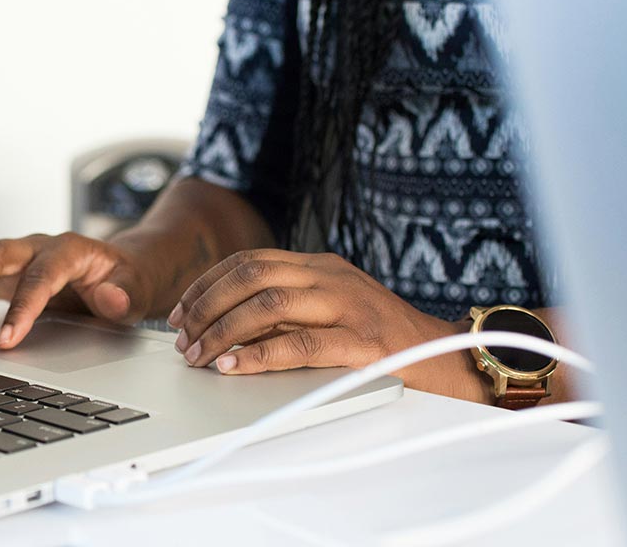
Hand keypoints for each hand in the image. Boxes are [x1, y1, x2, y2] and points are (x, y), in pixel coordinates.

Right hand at [0, 233, 154, 348]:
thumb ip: (126, 294)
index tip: (6, 341)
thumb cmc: (127, 281)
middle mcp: (38, 246)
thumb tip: (110, 297)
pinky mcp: (5, 268)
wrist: (121, 268)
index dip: (22, 308)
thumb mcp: (138, 289)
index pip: (41, 276)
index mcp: (70, 250)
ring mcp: (18, 255)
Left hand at [166, 249, 486, 400]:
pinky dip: (257, 356)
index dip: (206, 284)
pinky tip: (233, 366)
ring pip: (267, 305)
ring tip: (199, 355)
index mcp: (320, 266)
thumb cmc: (383, 340)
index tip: (179, 310)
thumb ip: (288, 311)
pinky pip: (298, 345)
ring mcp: (348, 306)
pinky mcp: (361, 342)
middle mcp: (330, 277)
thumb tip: (225, 327)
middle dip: (206, 306)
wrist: (447, 358)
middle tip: (182, 338)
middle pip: (250, 276)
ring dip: (222, 331)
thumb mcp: (331, 310)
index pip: (249, 261)